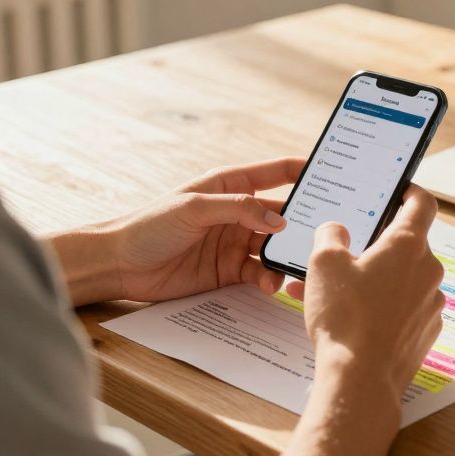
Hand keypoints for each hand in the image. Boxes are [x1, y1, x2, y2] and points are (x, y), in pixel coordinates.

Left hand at [50, 158, 303, 304]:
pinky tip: (270, 284)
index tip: (336, 174)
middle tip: (326, 234)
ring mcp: (234, 242)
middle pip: (283, 214)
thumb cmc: (149, 224)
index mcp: (231, 185)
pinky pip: (259, 273)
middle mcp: (238, 212)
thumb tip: (279, 219)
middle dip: (304, 223)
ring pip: (274, 247)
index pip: (277, 172)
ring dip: (286, 256)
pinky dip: (269, 279)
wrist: (118, 264)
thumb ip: (239, 210)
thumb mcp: (195, 208)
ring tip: (297, 266)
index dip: (306, 171)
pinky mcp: (228, 271)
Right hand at [291, 185, 445, 396]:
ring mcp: (430, 303)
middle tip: (346, 253)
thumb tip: (337, 230)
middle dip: (376, 247)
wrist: (360, 379)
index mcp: (408, 245)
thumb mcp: (323, 263)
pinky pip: (403, 309)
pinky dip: (380, 307)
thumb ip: (330, 236)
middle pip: (407, 246)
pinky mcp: (425, 332)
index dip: (411, 192)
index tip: (399, 191)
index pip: (423, 204)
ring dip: (372, 280)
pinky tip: (349, 319)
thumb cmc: (344, 317)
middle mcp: (428, 271)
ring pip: (401, 281)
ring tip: (333, 292)